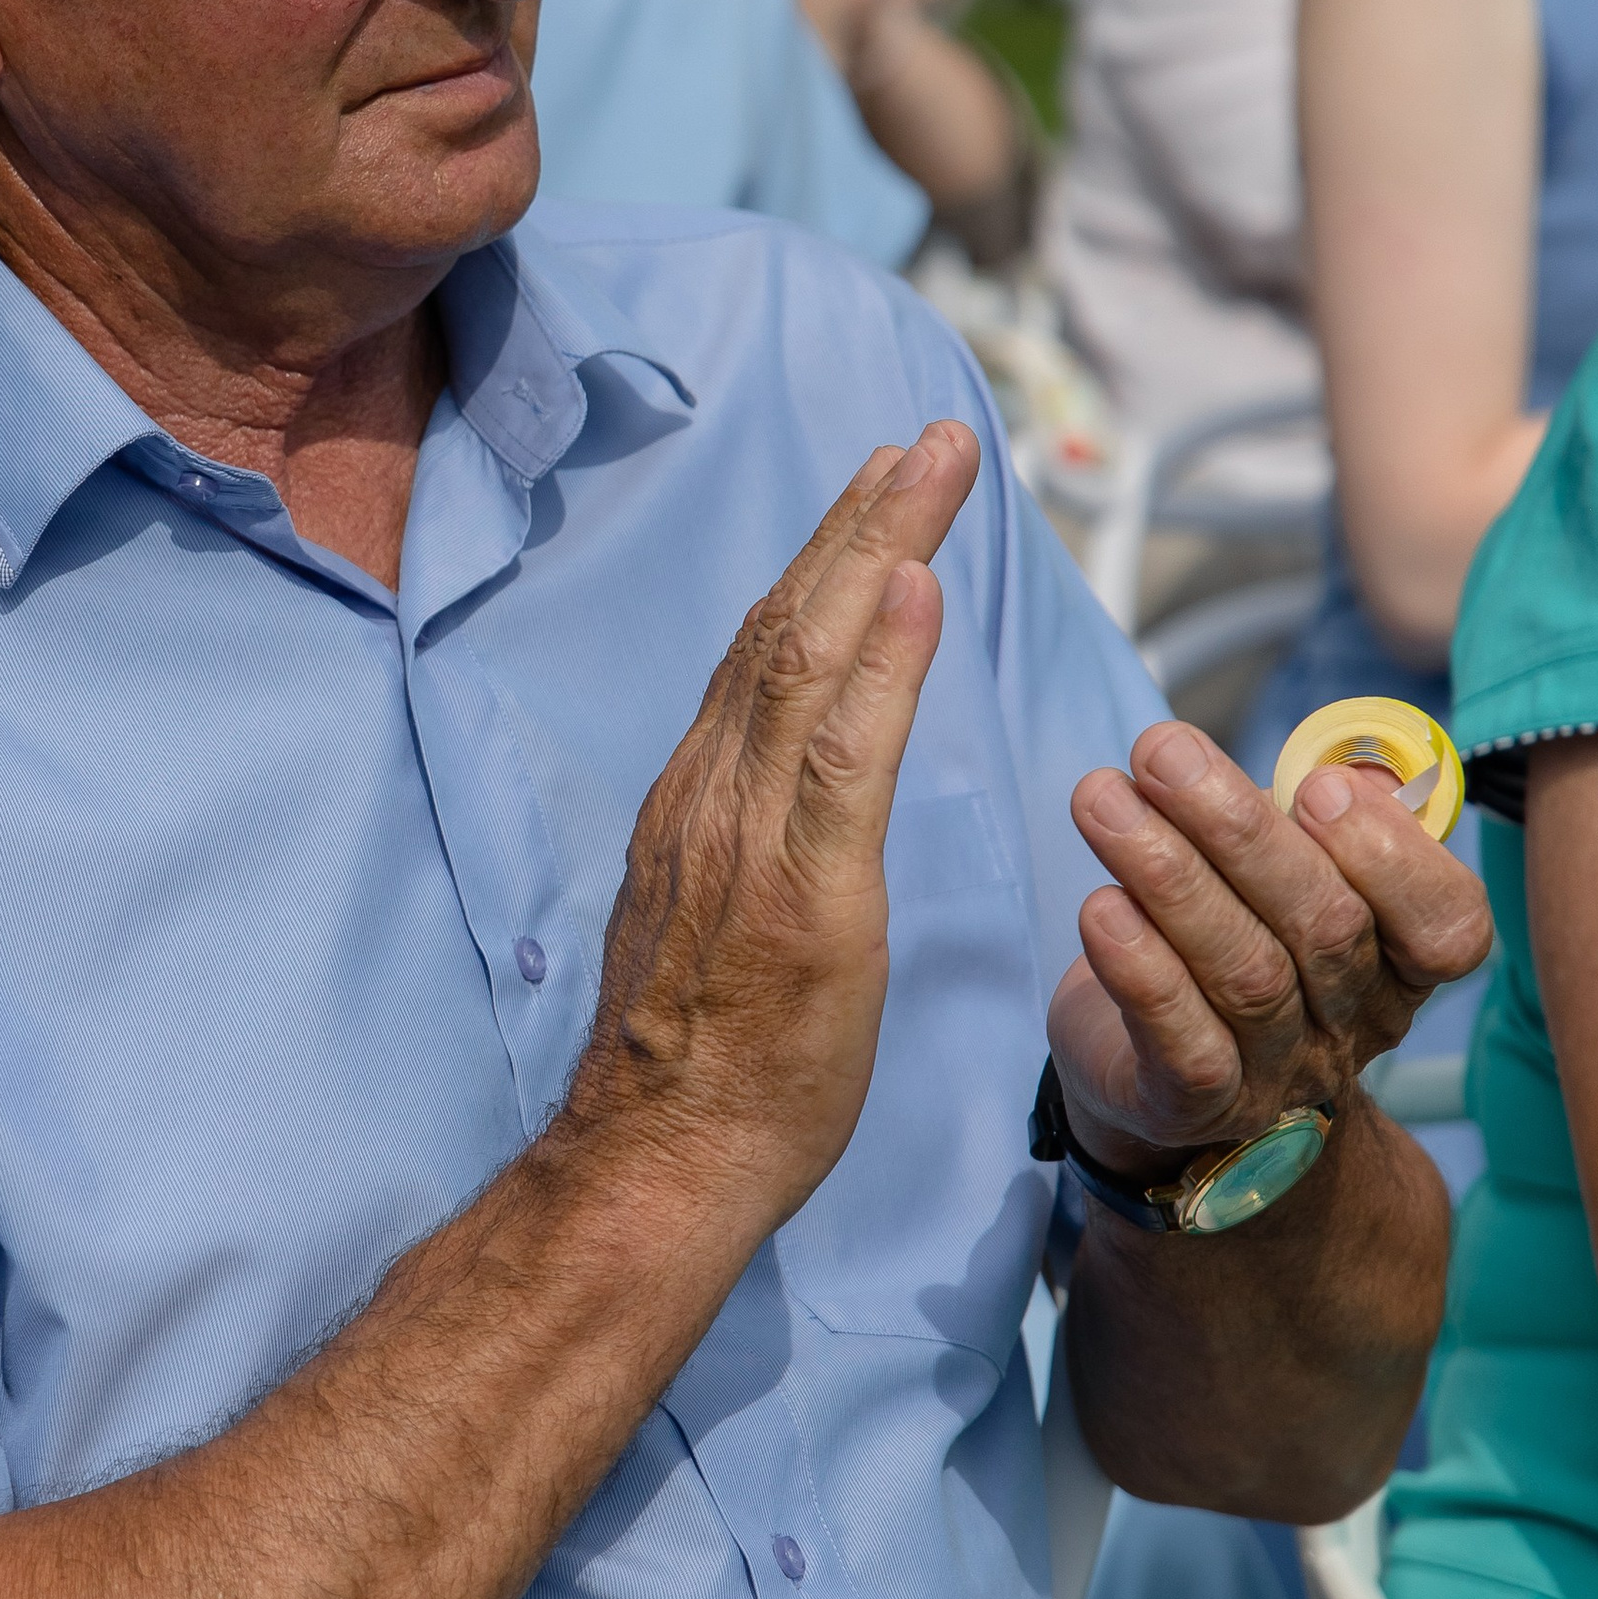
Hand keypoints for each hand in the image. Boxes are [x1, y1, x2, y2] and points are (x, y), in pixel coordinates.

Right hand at [565, 421, 977, 1248]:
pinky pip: (841, 754)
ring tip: (938, 468)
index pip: (767, 651)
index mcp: (701, 800)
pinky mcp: (797, 890)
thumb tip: (785, 797)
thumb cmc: (705, 1068)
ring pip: (808, 657)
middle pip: (787, 623)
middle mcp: (712, 793)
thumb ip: (749, 842)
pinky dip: (879, 660)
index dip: (830, 561)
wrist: (660, 1160)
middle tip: (932, 438)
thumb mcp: (718, 923)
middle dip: (862, 519)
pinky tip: (916, 587)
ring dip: (878, 548)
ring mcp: (746, 836)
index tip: (886, 489)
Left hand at [1048, 724, 1493, 1177]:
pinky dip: (1141, 970)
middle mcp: (1350, 1025)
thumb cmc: (1230, 935)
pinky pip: (1183, 1040)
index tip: (1314, 786)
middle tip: (1163, 753)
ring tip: (1101, 800)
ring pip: (1246, 973)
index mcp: (1397, 962)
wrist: (1148, 1069)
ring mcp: (1275, 1073)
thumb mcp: (1284, 870)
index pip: (1447, 926)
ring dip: (1170, 875)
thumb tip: (1345, 767)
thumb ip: (1318, 817)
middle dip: (1240, 829)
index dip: (1390, 856)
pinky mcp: (1190, 1105)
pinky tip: (1099, 907)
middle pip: (1326, 929)